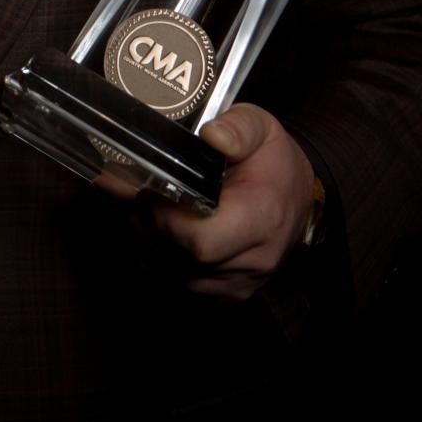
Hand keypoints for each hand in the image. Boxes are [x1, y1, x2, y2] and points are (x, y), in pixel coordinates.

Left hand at [99, 103, 316, 299]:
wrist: (297, 198)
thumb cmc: (274, 161)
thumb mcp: (262, 128)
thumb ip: (238, 127)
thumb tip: (212, 135)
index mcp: (261, 219)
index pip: (201, 242)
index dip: (164, 219)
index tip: (146, 189)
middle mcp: (252, 261)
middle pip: (178, 259)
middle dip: (144, 224)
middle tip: (125, 190)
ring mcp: (237, 284)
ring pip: (169, 276)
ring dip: (142, 242)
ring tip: (132, 206)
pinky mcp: (224, 294)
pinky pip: (175, 284)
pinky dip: (153, 257)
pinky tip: (147, 226)